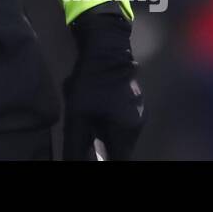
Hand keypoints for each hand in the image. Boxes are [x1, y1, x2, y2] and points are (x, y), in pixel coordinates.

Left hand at [61, 4, 144, 159]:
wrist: (106, 49)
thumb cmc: (91, 84)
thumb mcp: (77, 117)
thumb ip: (76, 145)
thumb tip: (72, 161)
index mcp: (126, 134)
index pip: (118, 160)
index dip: (104, 161)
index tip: (92, 155)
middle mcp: (138, 126)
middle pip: (121, 149)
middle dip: (103, 148)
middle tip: (86, 138)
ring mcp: (140, 111)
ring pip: (121, 134)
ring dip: (105, 134)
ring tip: (88, 122)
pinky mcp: (135, 100)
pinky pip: (122, 120)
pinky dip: (110, 121)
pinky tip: (96, 109)